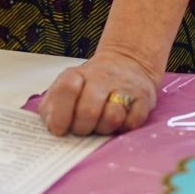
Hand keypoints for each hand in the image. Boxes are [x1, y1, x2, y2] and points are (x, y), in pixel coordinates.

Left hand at [38, 49, 158, 136]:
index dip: (61, 114)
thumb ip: (52, 106)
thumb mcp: (66, 87)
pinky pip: (132, 123)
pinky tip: (118, 122)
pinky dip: (123, 128)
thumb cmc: (91, 83)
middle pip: (88, 111)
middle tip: (82, 129)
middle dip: (82, 128)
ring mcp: (124, 87)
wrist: (127, 63)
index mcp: (77, 75)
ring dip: (103, 129)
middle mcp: (101, 78)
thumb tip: (51, 126)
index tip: (59, 130)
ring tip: (100, 125)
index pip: (67, 89)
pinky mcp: (142, 99)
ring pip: (111, 118)